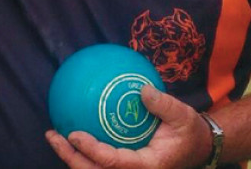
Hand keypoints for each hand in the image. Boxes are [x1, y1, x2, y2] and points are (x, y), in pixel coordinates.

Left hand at [45, 85, 211, 167]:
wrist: (198, 146)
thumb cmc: (189, 130)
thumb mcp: (183, 115)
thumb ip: (163, 105)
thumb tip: (141, 90)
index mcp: (148, 166)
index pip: (114, 163)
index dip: (91, 150)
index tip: (73, 133)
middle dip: (71, 158)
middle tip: (53, 135)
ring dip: (72, 157)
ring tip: (54, 136)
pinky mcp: (125, 165)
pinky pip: (99, 162)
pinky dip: (82, 151)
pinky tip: (70, 133)